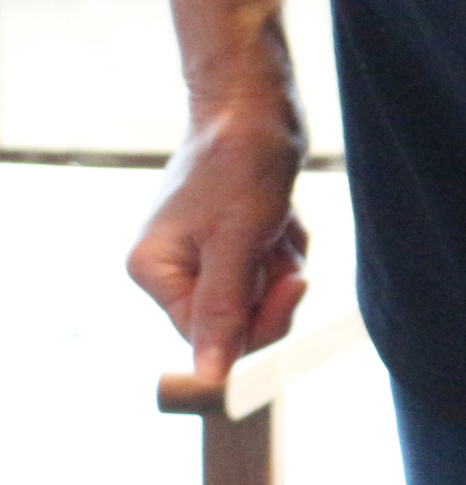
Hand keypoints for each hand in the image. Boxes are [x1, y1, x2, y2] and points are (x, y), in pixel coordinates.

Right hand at [129, 96, 310, 381]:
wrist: (254, 109)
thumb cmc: (241, 166)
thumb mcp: (236, 244)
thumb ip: (222, 310)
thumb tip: (209, 375)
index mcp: (153, 271)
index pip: (210, 337)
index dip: (261, 320)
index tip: (294, 283)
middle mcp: (168, 269)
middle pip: (238, 322)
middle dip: (273, 286)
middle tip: (281, 244)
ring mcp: (198, 256)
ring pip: (260, 296)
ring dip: (283, 262)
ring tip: (276, 219)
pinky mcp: (227, 243)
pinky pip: (269, 271)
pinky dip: (285, 246)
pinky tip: (280, 214)